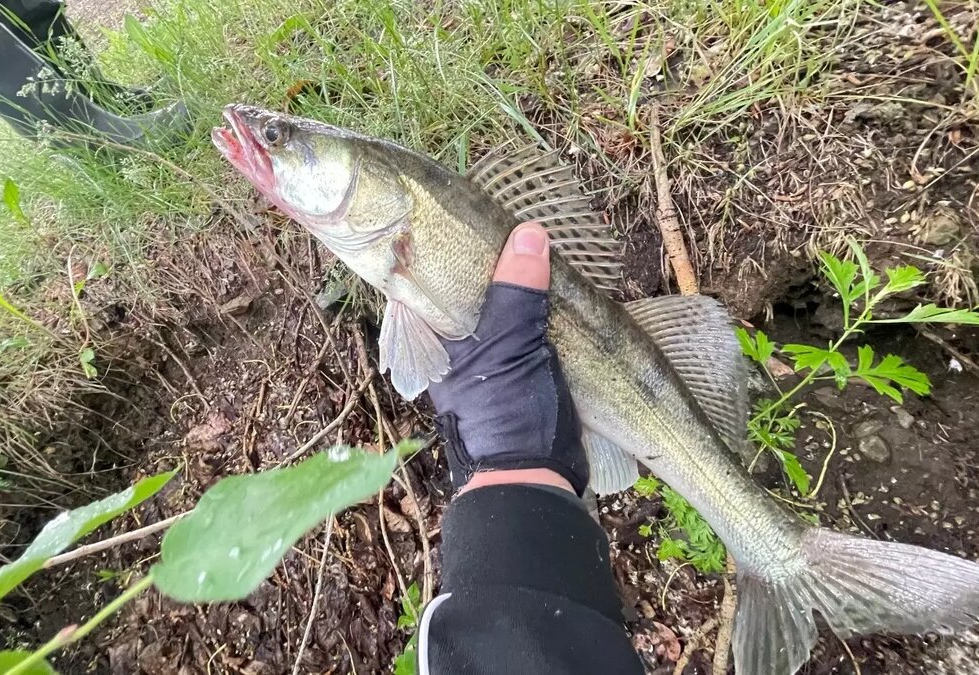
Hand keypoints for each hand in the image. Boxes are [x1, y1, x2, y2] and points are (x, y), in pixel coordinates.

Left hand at [428, 221, 588, 494]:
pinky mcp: (518, 362)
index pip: (422, 270)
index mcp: (433, 332)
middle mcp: (452, 338)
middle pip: (466, 281)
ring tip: (540, 237)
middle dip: (492, 253)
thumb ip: (516, 292)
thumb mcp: (509, 348)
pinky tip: (557, 277)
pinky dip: (540, 301)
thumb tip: (529, 234)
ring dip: (521, 276)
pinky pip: (525, 320)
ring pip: (499, 299)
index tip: (462, 202)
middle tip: (515, 216)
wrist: (534, 478)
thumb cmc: (504, 415)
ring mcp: (486, 351)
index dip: (437, 237)